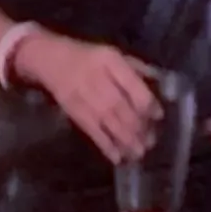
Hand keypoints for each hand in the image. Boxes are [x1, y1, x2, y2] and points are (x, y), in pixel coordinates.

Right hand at [18, 33, 162, 163]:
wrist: (48, 59)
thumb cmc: (88, 57)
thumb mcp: (114, 54)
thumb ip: (137, 69)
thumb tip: (162, 85)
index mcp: (110, 61)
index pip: (133, 85)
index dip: (147, 103)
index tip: (158, 116)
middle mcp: (97, 78)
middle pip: (120, 106)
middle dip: (138, 127)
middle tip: (151, 141)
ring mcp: (82, 96)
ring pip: (107, 121)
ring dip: (125, 140)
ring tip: (139, 153)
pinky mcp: (72, 110)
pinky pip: (91, 130)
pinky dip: (105, 145)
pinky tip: (117, 157)